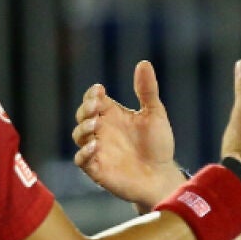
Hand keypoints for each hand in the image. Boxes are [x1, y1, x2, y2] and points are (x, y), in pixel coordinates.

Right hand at [73, 60, 184, 207]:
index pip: (93, 100)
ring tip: (96, 125)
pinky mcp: (97, 169)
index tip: (100, 91)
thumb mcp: (155, 114)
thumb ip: (148, 90)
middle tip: (96, 107)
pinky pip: (81, 160)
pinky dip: (84, 152)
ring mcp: (98, 150)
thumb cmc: (158, 145)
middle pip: (82, 115)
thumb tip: (144, 63)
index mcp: (112, 115)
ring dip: (83, 128)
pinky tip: (95, 145)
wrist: (162, 176)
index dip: (92, 94)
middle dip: (85, 109)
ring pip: (78, 135)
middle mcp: (102, 131)